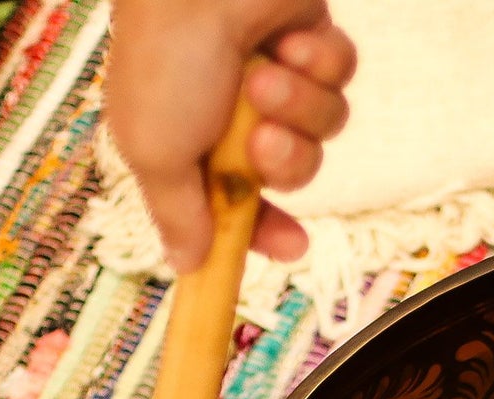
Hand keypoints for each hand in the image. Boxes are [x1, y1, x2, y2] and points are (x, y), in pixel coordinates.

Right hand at [106, 0, 355, 271]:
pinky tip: (290, 40)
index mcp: (193, 138)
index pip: (242, 204)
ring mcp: (278, 72)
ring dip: (300, 109)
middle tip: (267, 142)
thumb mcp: (154, 151)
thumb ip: (176, 214)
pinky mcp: (311, 38)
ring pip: (323, 128)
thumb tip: (186, 266)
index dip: (267, 230)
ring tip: (268, 77)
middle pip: (294, 171)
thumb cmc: (166, 54)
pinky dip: (318, 65)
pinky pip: (339, 78)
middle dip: (287, 163)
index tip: (293, 247)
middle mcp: (237, 110)